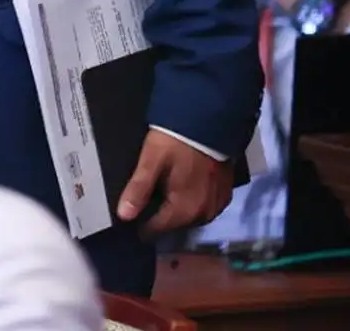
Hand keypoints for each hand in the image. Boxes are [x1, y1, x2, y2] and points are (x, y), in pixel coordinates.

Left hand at [116, 130, 234, 236]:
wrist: (211, 118)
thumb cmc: (176, 140)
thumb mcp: (151, 161)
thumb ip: (139, 189)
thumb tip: (124, 216)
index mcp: (185, 210)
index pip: (157, 229)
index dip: (141, 226)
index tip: (130, 220)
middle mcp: (204, 213)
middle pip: (175, 225)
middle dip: (160, 218)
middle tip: (144, 204)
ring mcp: (218, 204)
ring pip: (191, 217)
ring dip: (177, 211)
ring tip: (161, 197)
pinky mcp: (225, 192)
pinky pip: (205, 207)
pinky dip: (193, 203)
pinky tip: (183, 190)